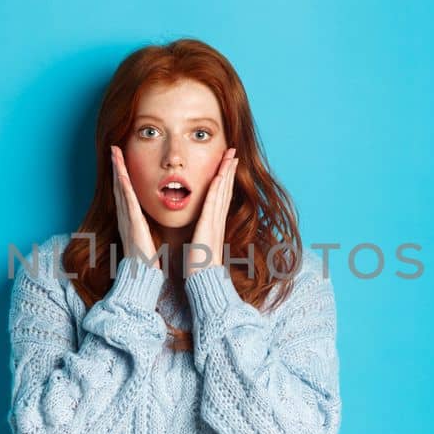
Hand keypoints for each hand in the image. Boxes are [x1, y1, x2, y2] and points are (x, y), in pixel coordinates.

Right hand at [111, 145, 159, 268]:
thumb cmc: (145, 261)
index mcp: (130, 219)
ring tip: (115, 153)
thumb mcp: (144, 240)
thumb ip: (143, 230)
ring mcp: (128, 220)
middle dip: (116, 166)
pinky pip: (128, 202)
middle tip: (114, 149)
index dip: (122, 174)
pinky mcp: (133, 225)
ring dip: (118, 170)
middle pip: (119, 186)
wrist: (141, 277)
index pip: (125, 192)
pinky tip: (122, 175)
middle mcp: (126, 217)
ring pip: (121, 189)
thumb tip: (145, 225)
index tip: (121, 159)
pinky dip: (124, 188)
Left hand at [186, 147, 238, 278]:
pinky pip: (213, 203)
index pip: (221, 196)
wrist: (202, 281)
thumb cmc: (199, 268)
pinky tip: (220, 175)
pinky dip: (218, 187)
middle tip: (234, 152)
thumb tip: (199, 232)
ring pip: (222, 192)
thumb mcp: (200, 246)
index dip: (225, 178)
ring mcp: (215, 223)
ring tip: (231, 156)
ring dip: (227, 172)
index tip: (228, 163)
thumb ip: (200, 235)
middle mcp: (217, 221)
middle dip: (229, 169)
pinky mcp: (209, 227)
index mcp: (214, 224)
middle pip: (226, 190)